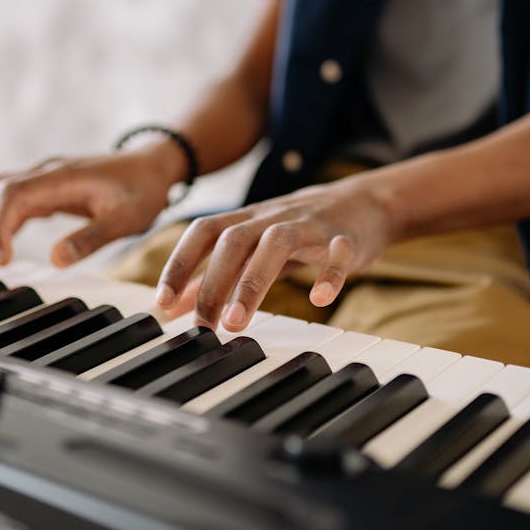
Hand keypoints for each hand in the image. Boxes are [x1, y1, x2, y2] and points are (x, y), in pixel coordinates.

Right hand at [0, 152, 173, 280]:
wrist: (153, 166)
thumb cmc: (143, 189)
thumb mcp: (128, 218)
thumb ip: (92, 237)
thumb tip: (56, 260)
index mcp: (62, 176)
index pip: (11, 194)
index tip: (0, 261)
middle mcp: (43, 173)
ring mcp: (39, 179)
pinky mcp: (40, 190)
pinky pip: (1, 203)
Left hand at [155, 170, 399, 331]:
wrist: (366, 202)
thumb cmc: (301, 229)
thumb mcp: (255, 245)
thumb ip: (217, 273)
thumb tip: (176, 305)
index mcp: (249, 219)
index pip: (204, 231)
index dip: (180, 262)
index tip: (163, 301)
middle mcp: (274, 217)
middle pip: (234, 240)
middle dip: (213, 283)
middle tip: (202, 327)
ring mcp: (311, 225)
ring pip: (277, 243)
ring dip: (252, 282)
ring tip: (236, 323)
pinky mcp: (346, 239)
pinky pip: (337, 254)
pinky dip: (328, 275)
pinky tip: (319, 300)